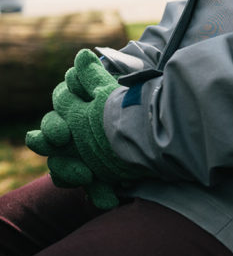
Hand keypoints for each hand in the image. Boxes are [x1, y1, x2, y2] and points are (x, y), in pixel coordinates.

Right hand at [26, 48, 146, 207]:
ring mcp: (82, 157)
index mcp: (72, 111)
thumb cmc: (130, 105)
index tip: (63, 136)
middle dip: (60, 156)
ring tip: (93, 182)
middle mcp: (71, 134)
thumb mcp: (115, 91)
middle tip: (77, 164)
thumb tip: (83, 55)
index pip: (53, 122)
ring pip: (62, 169)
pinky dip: (98, 194)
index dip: (54, 127)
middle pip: (50, 145)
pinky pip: (88, 189)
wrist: (159, 129)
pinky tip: (111, 199)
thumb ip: (94, 77)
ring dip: (73, 175)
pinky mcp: (97, 177)